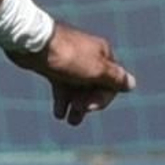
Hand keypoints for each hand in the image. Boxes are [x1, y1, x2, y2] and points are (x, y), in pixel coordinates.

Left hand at [8, 23, 135, 126]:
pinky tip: (59, 114)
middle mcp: (90, 57)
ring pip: (78, 88)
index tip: (88, 108)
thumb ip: (115, 78)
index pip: (113, 83)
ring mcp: (72, 62)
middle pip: (95, 86)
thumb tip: (131, 84)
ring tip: (68, 120)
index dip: (103, 99)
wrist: (34, 44)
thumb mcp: (96, 70)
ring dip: (75, 106)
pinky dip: (62, 100)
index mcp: (103, 54)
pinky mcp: (55, 66)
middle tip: (75, 118)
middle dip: (87, 104)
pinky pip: (63, 85)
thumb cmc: (67, 57)